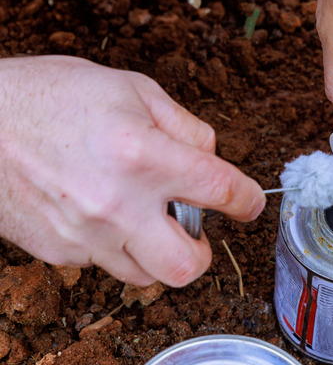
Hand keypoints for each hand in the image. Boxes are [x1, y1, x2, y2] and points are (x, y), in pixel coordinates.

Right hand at [0, 56, 264, 286]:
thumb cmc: (51, 95)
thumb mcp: (131, 89)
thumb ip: (184, 126)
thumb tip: (210, 158)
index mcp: (142, 155)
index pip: (220, 190)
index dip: (247, 201)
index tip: (249, 204)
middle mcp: (116, 204)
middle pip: (187, 266)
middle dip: (202, 253)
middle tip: (196, 232)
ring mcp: (84, 235)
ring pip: (145, 275)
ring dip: (157, 252)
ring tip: (143, 219)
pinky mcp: (56, 251)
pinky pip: (103, 264)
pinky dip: (114, 245)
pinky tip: (99, 213)